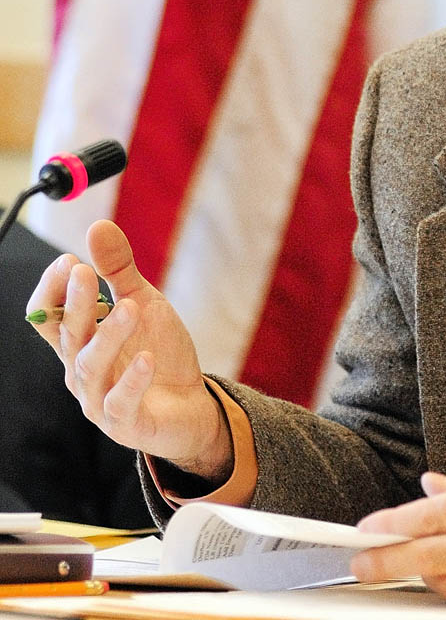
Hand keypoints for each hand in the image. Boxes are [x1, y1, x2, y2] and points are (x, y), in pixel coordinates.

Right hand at [27, 220, 232, 482]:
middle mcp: (82, 372)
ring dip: (108, 335)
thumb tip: (98, 226)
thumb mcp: (142, 301)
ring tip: (130, 308)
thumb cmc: (158, 350)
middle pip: (68, 337)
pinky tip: (146, 357)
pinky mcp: (125, 424)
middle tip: (83, 271)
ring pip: (90, 367)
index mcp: (80, 342)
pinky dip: (131, 381)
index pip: (48, 317)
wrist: (191, 403)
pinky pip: (120, 403)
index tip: (68, 261)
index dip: (52, 291)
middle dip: (74, 304)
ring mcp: (99, 400)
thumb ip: (118, 270)